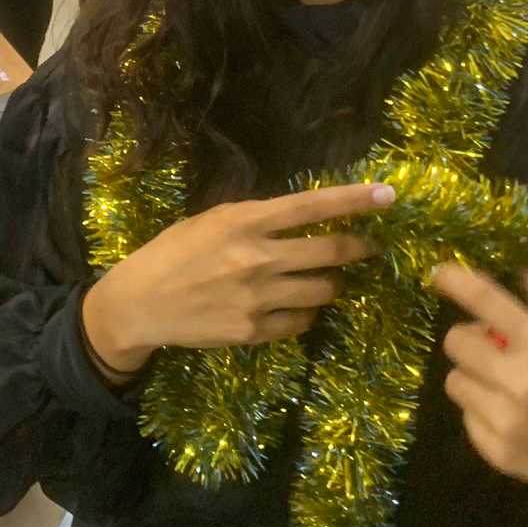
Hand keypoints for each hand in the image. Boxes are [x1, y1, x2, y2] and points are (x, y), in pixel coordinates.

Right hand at [83, 183, 393, 376]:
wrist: (139, 304)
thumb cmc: (173, 253)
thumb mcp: (210, 220)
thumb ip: (254, 219)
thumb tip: (300, 216)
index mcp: (244, 221)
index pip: (311, 206)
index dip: (353, 200)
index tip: (387, 195)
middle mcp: (257, 257)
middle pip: (331, 252)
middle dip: (359, 248)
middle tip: (369, 246)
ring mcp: (258, 297)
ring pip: (324, 291)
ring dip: (331, 284)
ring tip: (323, 280)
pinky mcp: (254, 331)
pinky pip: (302, 323)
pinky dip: (306, 314)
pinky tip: (293, 307)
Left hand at [434, 264, 527, 526]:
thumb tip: (517, 269)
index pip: (485, 301)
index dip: (455, 281)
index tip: (440, 273)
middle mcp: (521, 380)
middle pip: (455, 342)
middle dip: (469, 340)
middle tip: (493, 349)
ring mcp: (507, 420)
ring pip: (454, 381)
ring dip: (473, 377)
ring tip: (503, 385)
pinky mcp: (497, 452)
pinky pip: (465, 417)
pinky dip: (482, 412)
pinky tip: (511, 416)